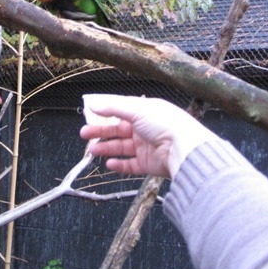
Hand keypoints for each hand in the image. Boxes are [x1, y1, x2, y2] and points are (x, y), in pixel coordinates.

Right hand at [80, 94, 217, 178]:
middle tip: (84, 134)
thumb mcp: (136, 110)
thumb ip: (113, 108)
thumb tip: (93, 104)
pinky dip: (119, 165)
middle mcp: (145, 128)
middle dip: (101, 132)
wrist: (184, 149)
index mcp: (144, 111)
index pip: (120, 110)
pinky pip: (130, 164)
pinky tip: (108, 163)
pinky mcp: (148, 163)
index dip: (105, 112)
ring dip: (106, 148)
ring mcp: (146, 146)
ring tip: (92, 150)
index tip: (88, 114)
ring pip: (121, 147)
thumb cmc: (164, 124)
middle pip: (118, 130)